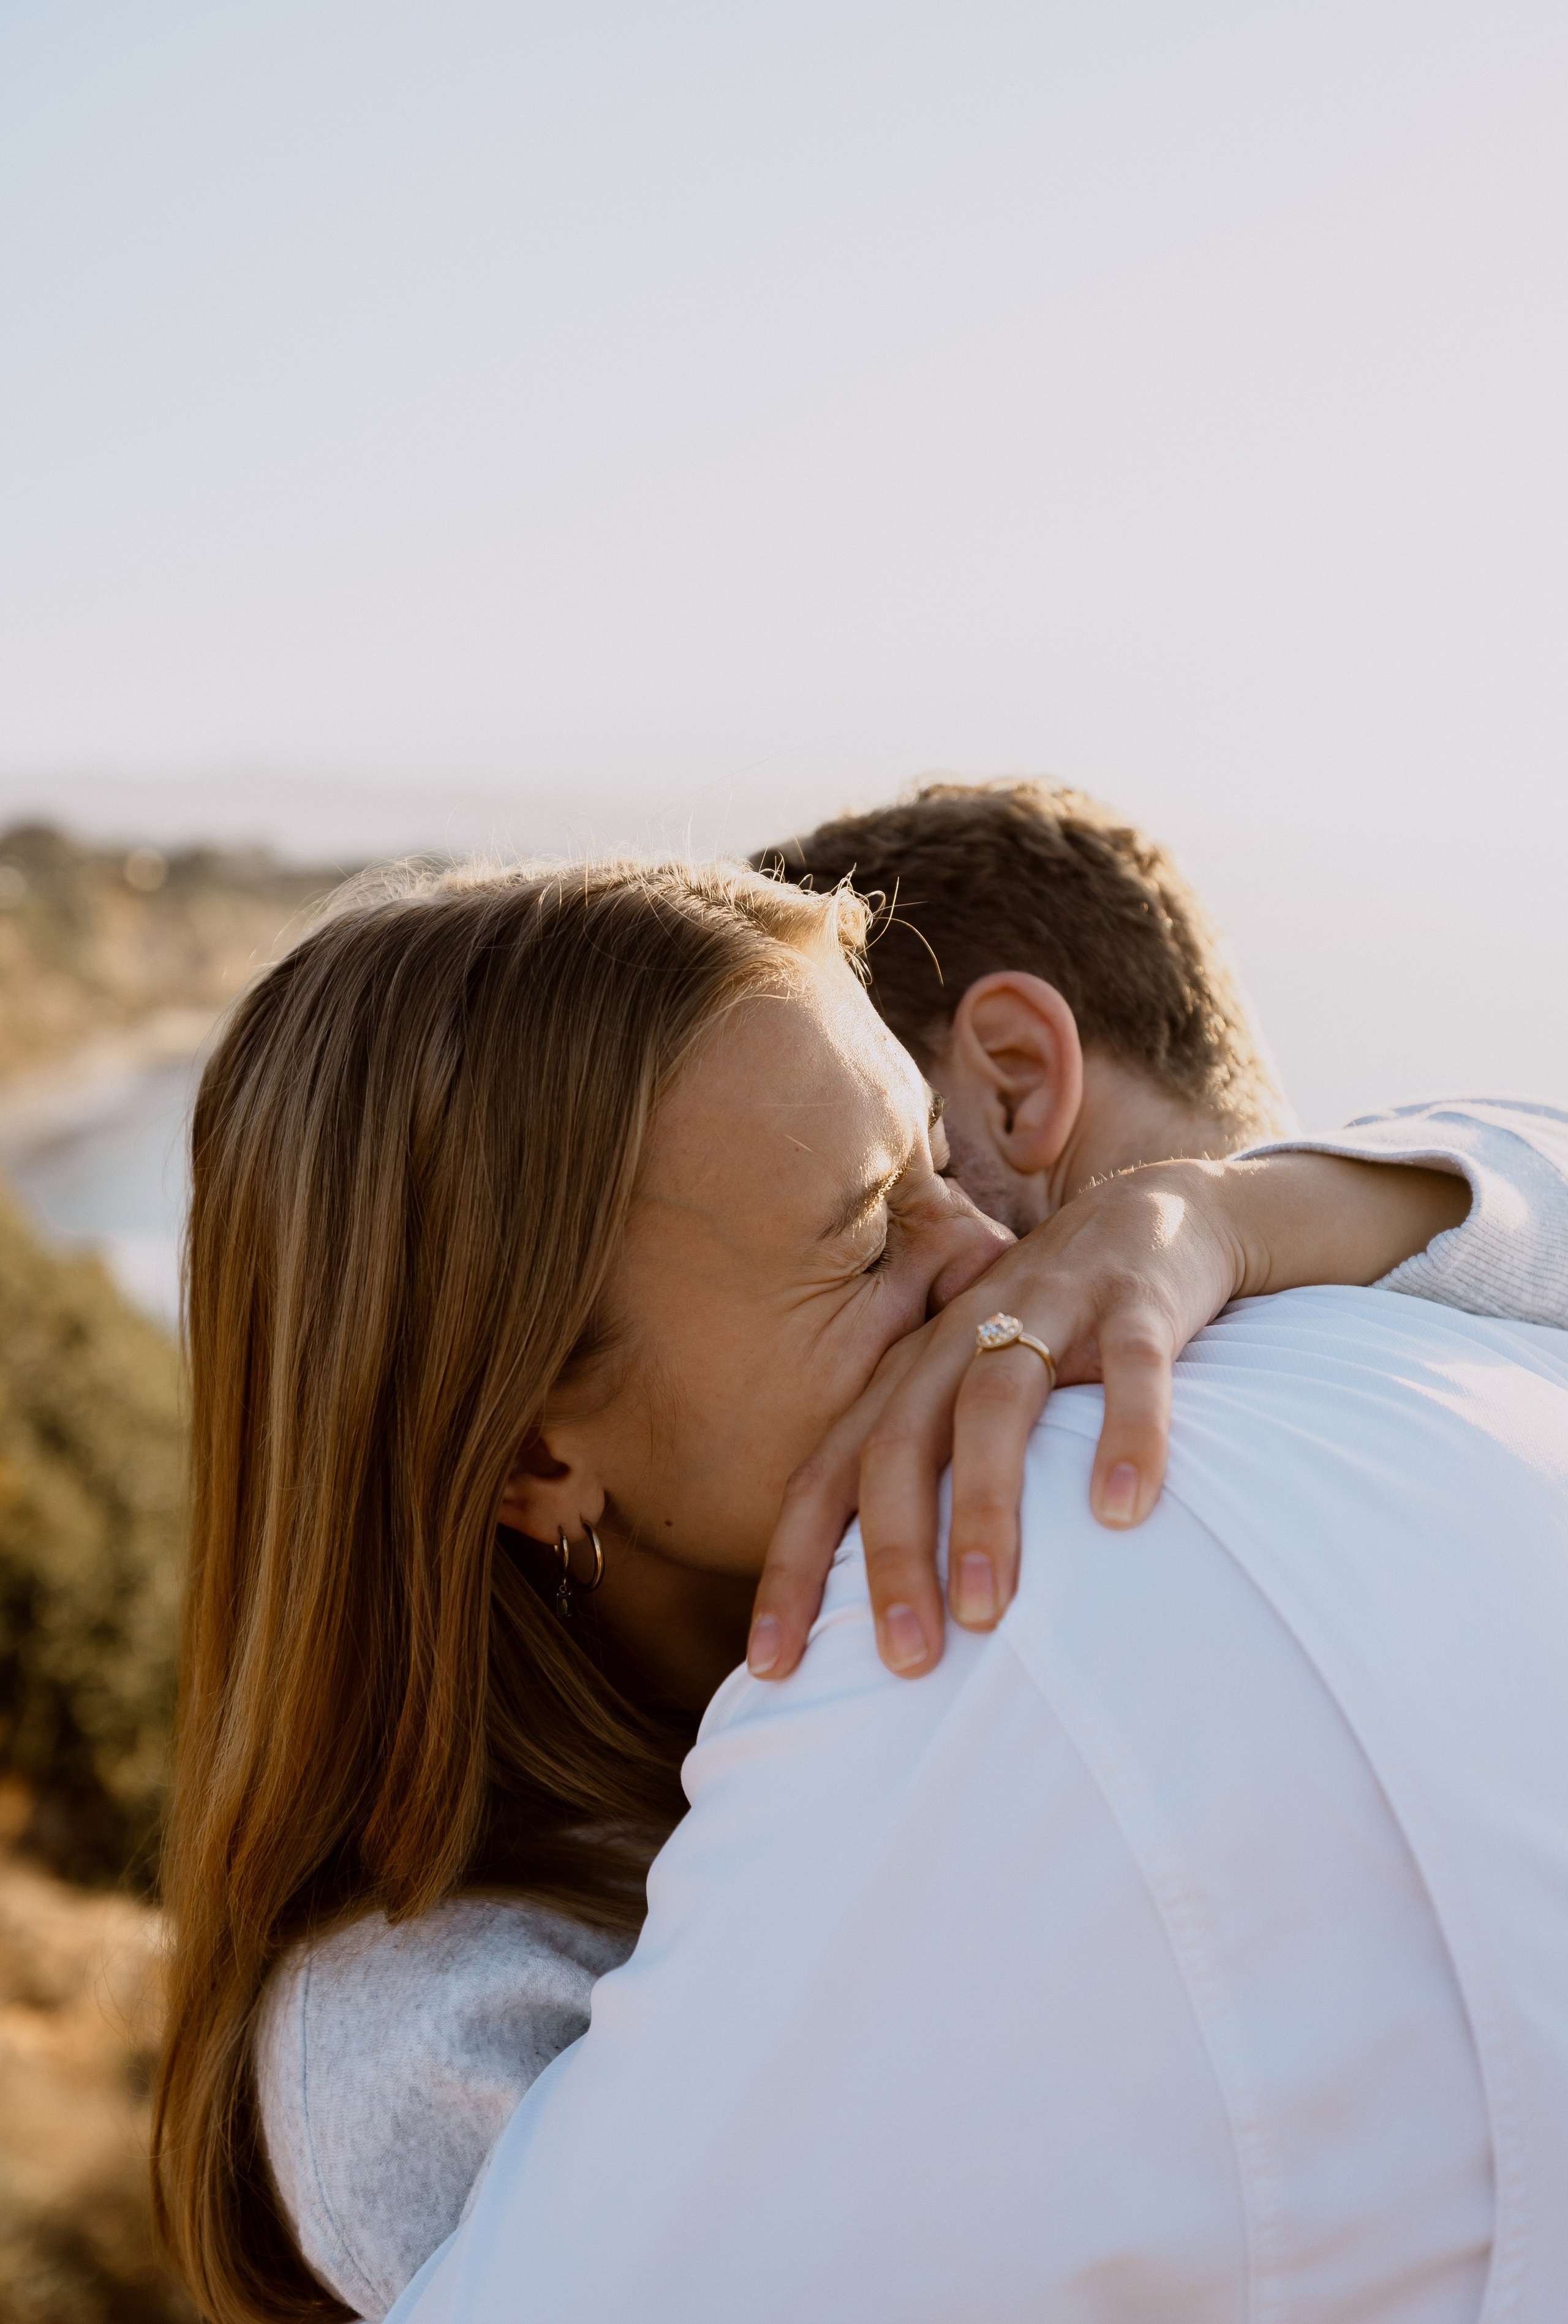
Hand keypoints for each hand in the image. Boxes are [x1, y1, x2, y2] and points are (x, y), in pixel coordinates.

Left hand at [746, 1150, 1468, 1680]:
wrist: (1156, 1217)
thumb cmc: (1051, 1336)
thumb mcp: (972, 1397)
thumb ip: (932, 1481)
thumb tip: (890, 1621)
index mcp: (909, 1375)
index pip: (827, 1474)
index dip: (791, 1567)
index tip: (770, 1668)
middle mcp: (959, 1339)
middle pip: (899, 1444)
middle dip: (890, 1556)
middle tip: (904, 1662)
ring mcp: (1047, 1311)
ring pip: (993, 1405)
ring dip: (984, 1508)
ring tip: (987, 1610)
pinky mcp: (1133, 1303)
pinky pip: (1127, 1368)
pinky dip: (1123, 1436)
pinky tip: (1121, 1512)